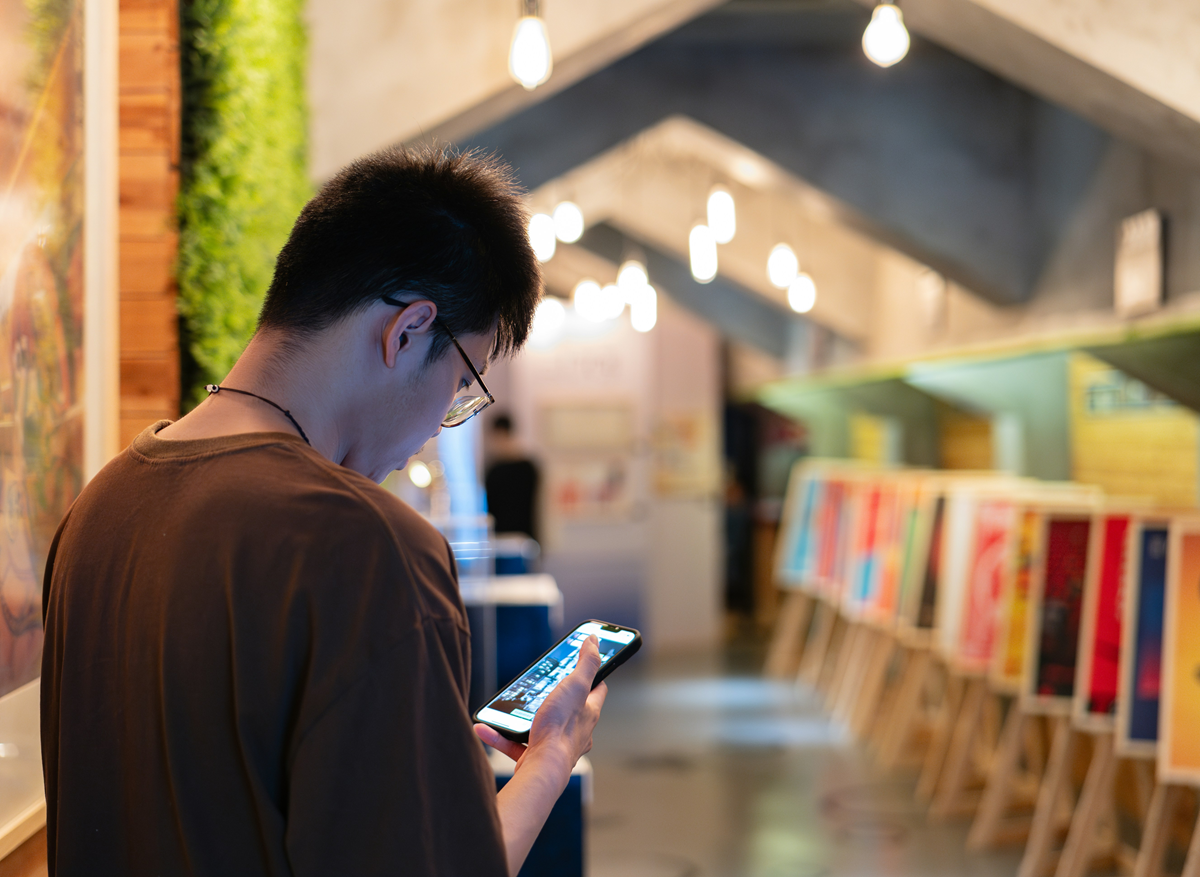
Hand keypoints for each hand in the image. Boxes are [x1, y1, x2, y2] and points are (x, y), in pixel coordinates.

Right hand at [475, 635, 607, 774]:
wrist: (542, 769)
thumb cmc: (560, 728)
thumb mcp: (575, 685)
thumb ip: (587, 663)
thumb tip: (595, 639)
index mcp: (588, 713)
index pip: (597, 690)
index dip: (593, 676)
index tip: (582, 665)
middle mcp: (576, 731)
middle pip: (569, 709)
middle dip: (556, 698)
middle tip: (541, 686)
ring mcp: (556, 746)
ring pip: (539, 727)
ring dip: (522, 717)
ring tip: (508, 708)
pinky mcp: (535, 758)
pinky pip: (514, 744)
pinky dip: (499, 735)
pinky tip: (484, 727)